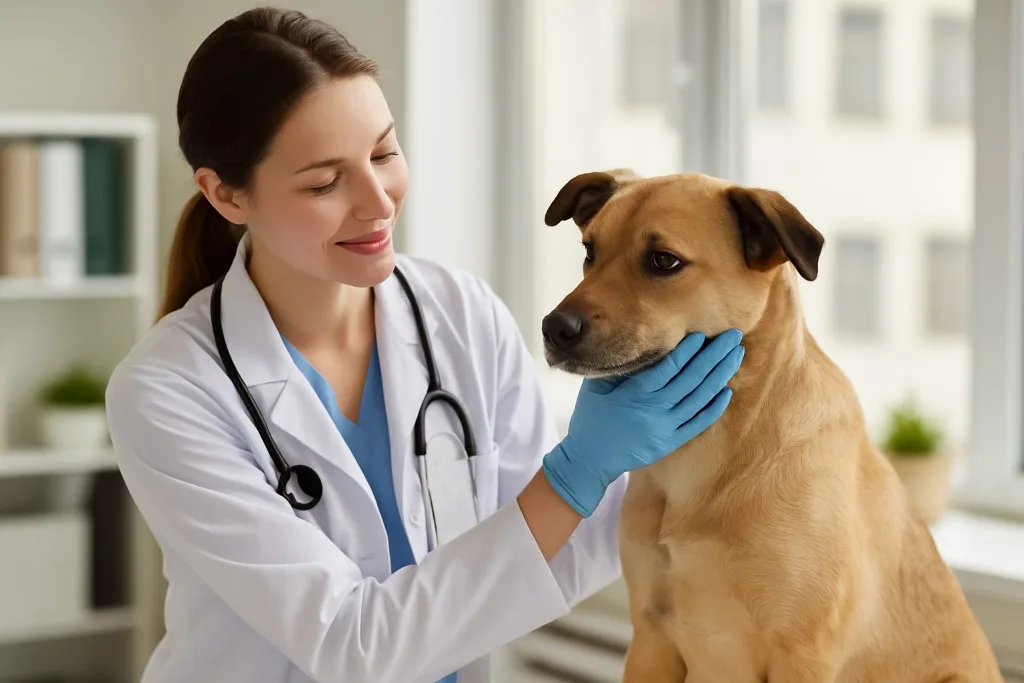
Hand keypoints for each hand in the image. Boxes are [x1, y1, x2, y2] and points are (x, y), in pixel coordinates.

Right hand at [542, 329, 743, 516]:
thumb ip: (618, 366)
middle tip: (733, 336)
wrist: (589, 459)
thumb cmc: (590, 417)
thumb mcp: (596, 386)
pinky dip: (714, 408)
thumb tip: (638, 342)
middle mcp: (654, 410)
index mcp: (635, 393)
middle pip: (691, 379)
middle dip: (714, 355)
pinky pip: (698, 424)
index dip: (687, 350)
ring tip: (735, 355)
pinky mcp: (670, 443)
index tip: (702, 333)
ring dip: (720, 375)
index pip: (668, 367)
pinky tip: (728, 391)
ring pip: (700, 399)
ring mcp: (665, 428)